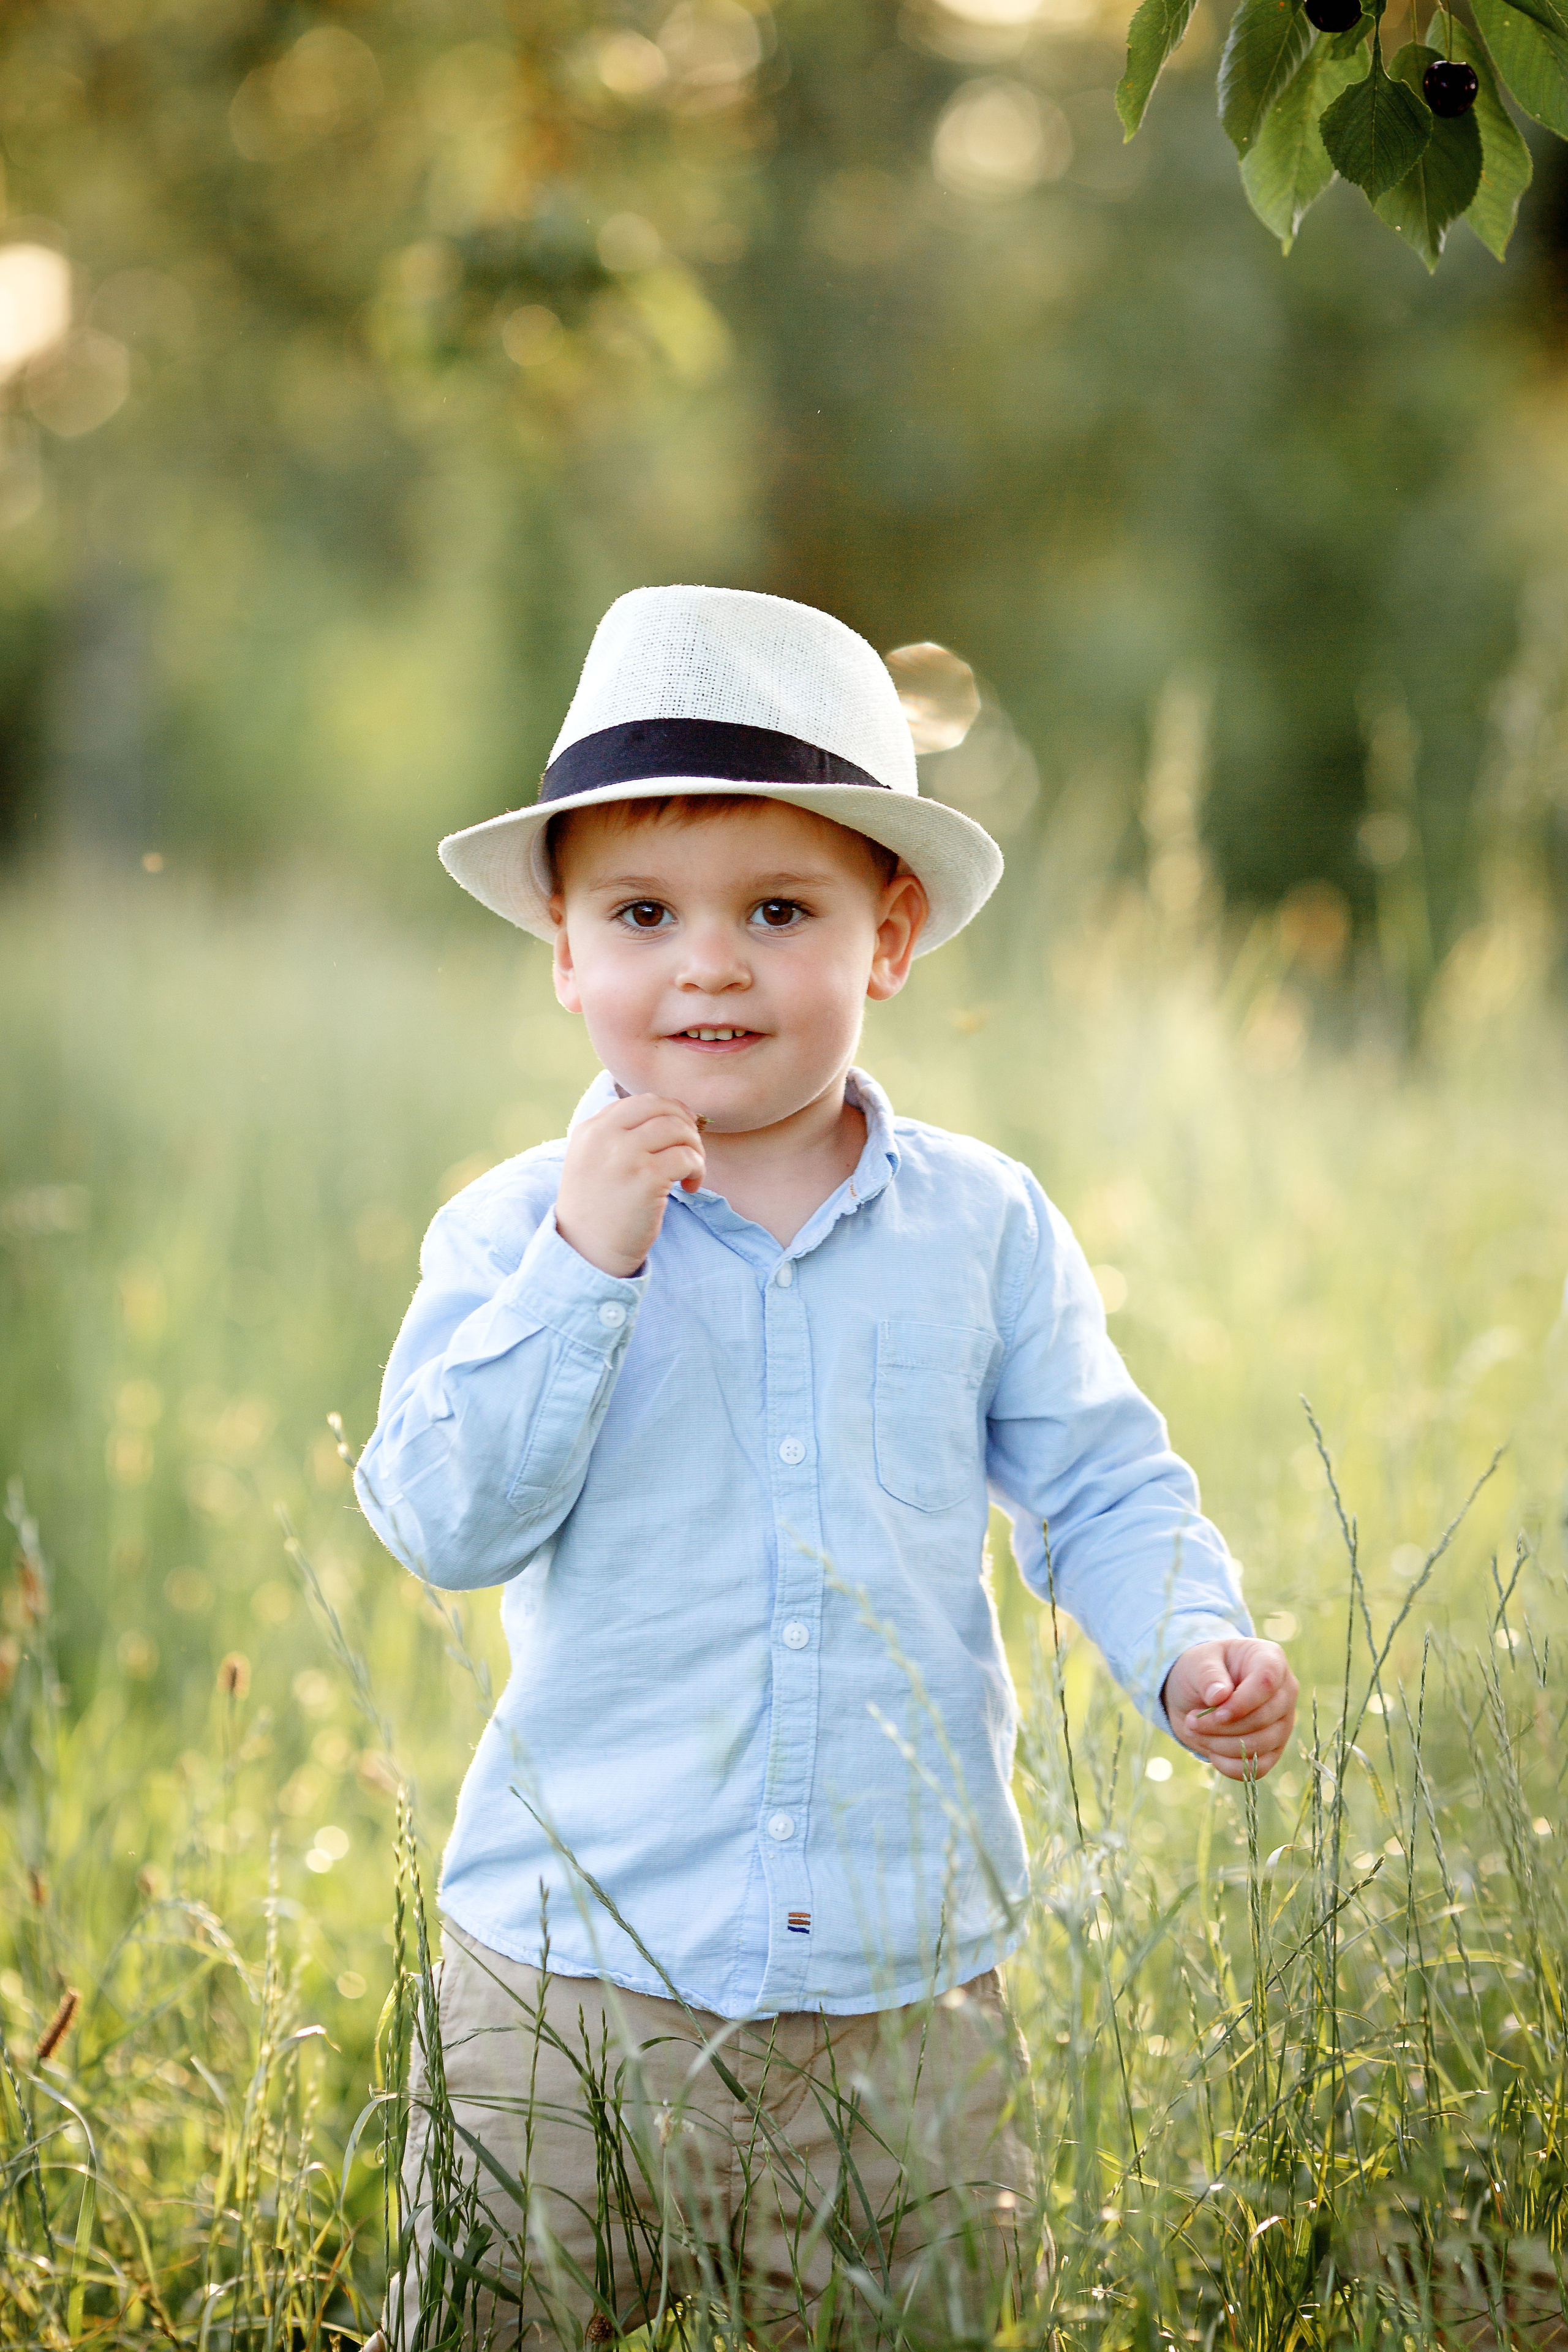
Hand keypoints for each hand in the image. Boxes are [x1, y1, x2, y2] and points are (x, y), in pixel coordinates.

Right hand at [554, 1093, 704, 1277]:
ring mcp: (625, 1154)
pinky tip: (690, 1187)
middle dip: (686, 1125)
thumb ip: (617, 1136)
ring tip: (691, 1171)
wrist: (586, 1252)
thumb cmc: (597, 1210)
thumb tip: (669, 1115)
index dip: (670, 1111)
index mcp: (590, 1129)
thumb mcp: (591, 1162)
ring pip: (678, 1129)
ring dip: (695, 1149)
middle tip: (691, 1150)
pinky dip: (697, 1170)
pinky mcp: (646, 1177)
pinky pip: (687, 1158)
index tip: (683, 1130)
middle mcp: (604, 1136)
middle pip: (662, 1108)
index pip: (641, 1102)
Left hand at [1163, 1638, 1297, 1780]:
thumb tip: (1219, 1696)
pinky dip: (1230, 1766)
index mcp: (1270, 1659)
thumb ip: (1208, 1675)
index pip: (1266, 1682)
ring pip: (1260, 1745)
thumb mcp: (1197, 1662)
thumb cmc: (1201, 1670)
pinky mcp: (1274, 1749)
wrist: (1198, 1693)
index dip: (1241, 1702)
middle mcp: (1285, 1691)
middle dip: (1221, 1726)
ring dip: (1220, 1745)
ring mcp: (1284, 1722)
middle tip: (1191, 1720)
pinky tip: (1211, 1752)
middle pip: (1263, 1718)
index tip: (1214, 1711)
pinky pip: (1259, 1768)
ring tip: (1196, 1731)